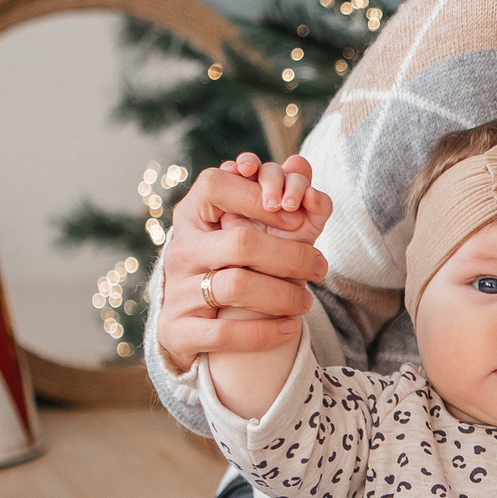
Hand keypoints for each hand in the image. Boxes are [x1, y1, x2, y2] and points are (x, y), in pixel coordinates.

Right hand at [156, 152, 334, 372]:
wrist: (188, 322)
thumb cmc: (229, 264)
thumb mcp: (246, 229)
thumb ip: (275, 199)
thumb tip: (300, 164)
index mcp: (192, 216)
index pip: (216, 185)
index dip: (259, 195)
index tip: (297, 213)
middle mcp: (180, 250)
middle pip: (242, 242)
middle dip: (291, 254)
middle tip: (320, 266)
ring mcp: (176, 291)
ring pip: (237, 286)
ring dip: (284, 295)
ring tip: (306, 300)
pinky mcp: (178, 331)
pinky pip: (227, 333)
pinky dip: (266, 331)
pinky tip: (290, 327)